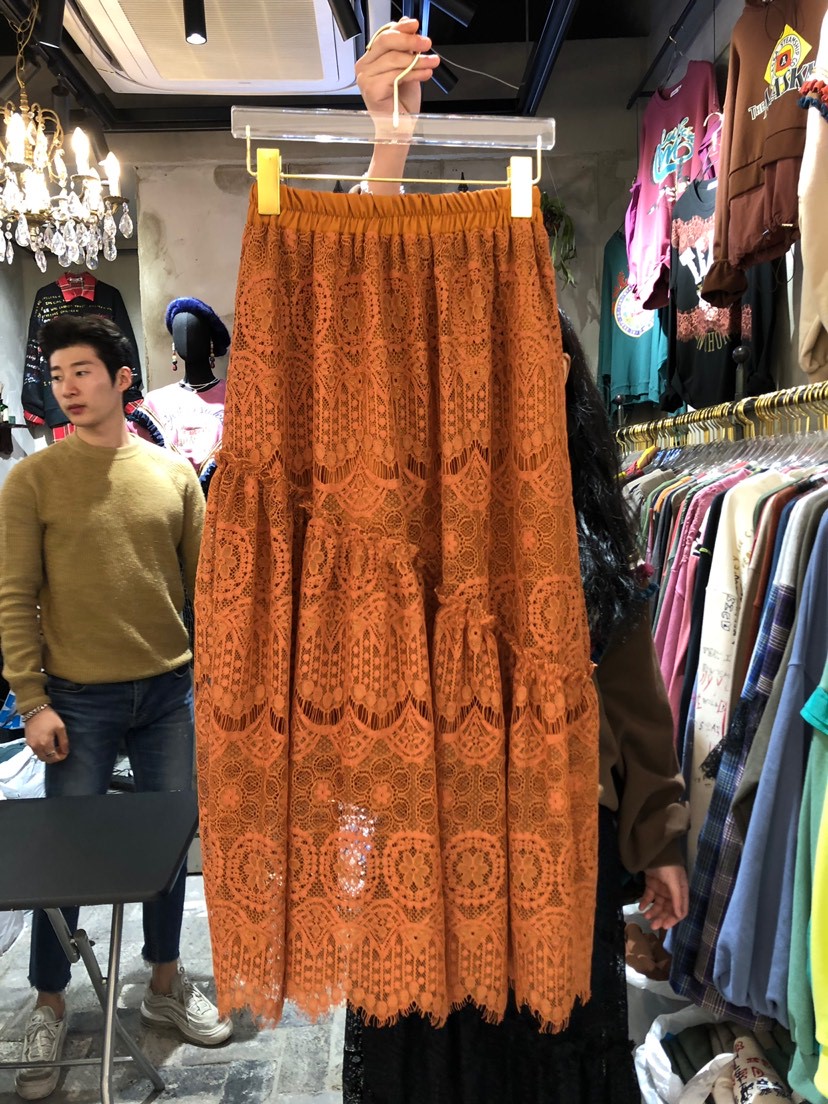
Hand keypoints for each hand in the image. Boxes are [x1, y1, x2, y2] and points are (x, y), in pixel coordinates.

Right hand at [25, 707, 68, 763]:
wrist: (34, 710)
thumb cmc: (49, 718)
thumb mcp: (60, 728)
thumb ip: (64, 741)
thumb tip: (65, 751)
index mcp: (45, 743)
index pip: (54, 757)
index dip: (61, 757)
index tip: (65, 753)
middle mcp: (37, 746)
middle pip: (46, 760)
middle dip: (54, 758)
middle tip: (60, 751)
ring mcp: (31, 745)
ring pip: (40, 757)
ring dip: (48, 756)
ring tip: (54, 748)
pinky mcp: (28, 742)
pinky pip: (35, 752)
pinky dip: (42, 752)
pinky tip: (47, 745)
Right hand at [355, 17, 439, 134]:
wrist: (399, 127)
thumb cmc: (401, 102)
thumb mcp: (407, 68)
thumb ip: (406, 50)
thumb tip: (411, 29)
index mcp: (370, 59)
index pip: (383, 35)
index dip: (400, 28)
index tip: (415, 25)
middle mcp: (364, 67)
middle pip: (385, 42)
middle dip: (409, 40)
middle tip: (426, 43)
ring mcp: (365, 78)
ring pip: (393, 58)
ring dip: (418, 59)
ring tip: (432, 62)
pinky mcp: (372, 89)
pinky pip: (396, 75)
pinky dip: (414, 72)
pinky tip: (426, 73)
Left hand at [639, 864, 688, 930]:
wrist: (654, 852)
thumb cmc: (668, 866)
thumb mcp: (674, 882)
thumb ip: (677, 898)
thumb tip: (680, 916)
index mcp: (681, 892)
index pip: (680, 910)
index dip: (674, 919)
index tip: (665, 926)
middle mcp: (672, 893)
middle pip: (668, 910)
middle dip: (661, 918)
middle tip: (653, 926)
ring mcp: (661, 889)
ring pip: (658, 905)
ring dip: (653, 912)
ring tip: (645, 917)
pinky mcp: (652, 885)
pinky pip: (649, 897)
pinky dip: (645, 903)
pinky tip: (640, 907)